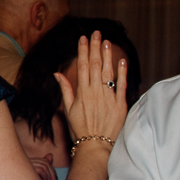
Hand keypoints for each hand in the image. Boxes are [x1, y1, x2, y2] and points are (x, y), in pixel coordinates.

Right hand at [56, 31, 128, 148]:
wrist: (95, 147)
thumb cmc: (80, 130)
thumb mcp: (68, 110)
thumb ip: (65, 90)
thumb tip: (57, 73)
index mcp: (81, 93)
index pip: (82, 66)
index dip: (83, 51)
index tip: (83, 38)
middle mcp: (95, 92)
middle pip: (95, 65)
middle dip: (95, 47)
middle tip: (96, 33)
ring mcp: (108, 97)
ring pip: (108, 72)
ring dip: (107, 55)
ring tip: (107, 42)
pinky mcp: (120, 104)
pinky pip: (122, 85)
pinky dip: (122, 72)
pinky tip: (121, 60)